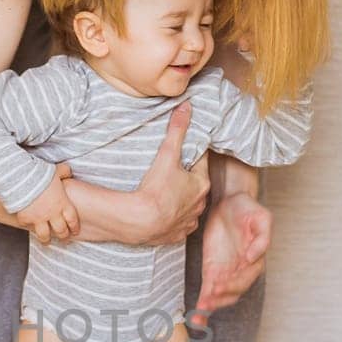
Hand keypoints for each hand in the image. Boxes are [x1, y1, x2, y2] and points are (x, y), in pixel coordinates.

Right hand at [16, 166, 79, 242]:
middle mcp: (52, 214)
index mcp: (62, 203)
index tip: (74, 231)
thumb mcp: (56, 170)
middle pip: (61, 231)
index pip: (72, 220)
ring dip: (46, 239)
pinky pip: (27, 226)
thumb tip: (68, 171)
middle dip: (63, 236)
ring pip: (45, 235)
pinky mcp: (26, 218)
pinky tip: (28, 227)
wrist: (22, 179)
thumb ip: (64, 172)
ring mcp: (39, 218)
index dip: (74, 227)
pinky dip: (28, 226)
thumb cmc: (41, 174)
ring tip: (46, 241)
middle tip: (63, 238)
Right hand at [135, 102, 209, 245]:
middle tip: (170, 171)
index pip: (200, 162)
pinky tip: (162, 213)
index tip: (181, 152)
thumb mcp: (167, 154)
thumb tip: (186, 106)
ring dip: (180, 200)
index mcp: (201, 184)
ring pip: (188, 206)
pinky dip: (173, 218)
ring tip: (165, 193)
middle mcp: (199, 204)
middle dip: (186, 178)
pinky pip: (179, 224)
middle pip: (195, 185)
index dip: (191, 155)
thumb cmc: (155, 188)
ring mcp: (188, 221)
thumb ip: (177, 130)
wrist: (140, 221)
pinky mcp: (177, 235)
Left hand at [189, 191, 272, 326]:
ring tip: (199, 313)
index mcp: (255, 261)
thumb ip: (262, 239)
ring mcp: (226, 271)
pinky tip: (196, 315)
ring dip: (210, 305)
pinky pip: (208, 289)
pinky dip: (203, 301)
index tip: (220, 285)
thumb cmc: (248, 209)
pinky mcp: (212, 269)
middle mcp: (241, 270)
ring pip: (220, 295)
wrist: (230, 202)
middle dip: (220, 299)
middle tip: (207, 301)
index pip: (245, 279)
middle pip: (232, 292)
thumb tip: (252, 258)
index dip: (233, 284)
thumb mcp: (262, 218)